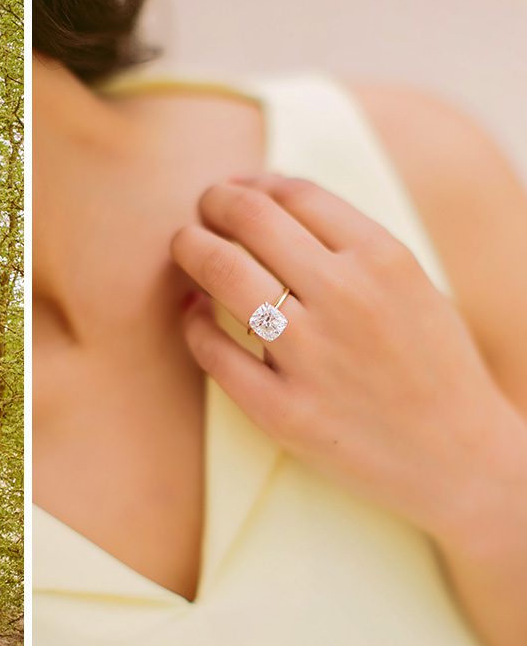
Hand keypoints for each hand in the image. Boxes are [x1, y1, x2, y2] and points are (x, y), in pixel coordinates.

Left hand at [170, 174, 520, 539]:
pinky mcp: (282, 410)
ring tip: (185, 249)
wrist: (459, 460)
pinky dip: (192, 323)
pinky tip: (193, 314)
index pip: (293, 195)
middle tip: (200, 212)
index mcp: (383, 259)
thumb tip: (266, 199)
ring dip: (190, 250)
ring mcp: (312, 355)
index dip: (250, 185)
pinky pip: (213, 350)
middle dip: (212, 204)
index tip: (233, 193)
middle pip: (249, 220)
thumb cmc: (430, 365)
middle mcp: (346, 297)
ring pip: (221, 273)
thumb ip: (348, 245)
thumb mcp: (411, 286)